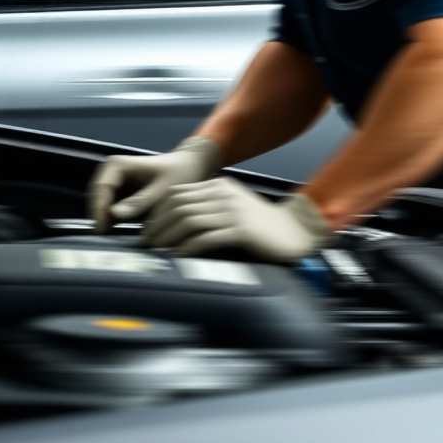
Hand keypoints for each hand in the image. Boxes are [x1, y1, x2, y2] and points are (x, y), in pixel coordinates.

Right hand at [88, 136, 220, 232]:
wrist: (190, 168)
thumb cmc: (178, 174)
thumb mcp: (162, 189)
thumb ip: (139, 201)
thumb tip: (114, 215)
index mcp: (118, 165)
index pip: (101, 188)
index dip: (98, 208)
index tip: (101, 229)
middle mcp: (112, 173)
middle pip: (98, 198)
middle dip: (99, 217)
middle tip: (103, 239)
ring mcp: (115, 184)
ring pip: (102, 206)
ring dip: (105, 221)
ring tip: (109, 242)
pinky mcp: (121, 196)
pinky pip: (111, 210)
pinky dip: (113, 222)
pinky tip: (119, 236)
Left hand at [142, 177, 330, 262]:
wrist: (294, 232)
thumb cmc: (261, 225)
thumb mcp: (232, 207)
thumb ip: (209, 208)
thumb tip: (177, 223)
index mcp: (219, 186)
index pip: (177, 193)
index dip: (158, 211)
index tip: (149, 228)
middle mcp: (223, 194)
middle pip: (179, 205)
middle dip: (158, 225)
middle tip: (148, 242)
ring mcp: (233, 211)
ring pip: (189, 220)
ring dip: (169, 237)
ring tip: (159, 251)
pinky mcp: (242, 230)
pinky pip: (207, 237)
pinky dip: (189, 247)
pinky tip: (180, 255)